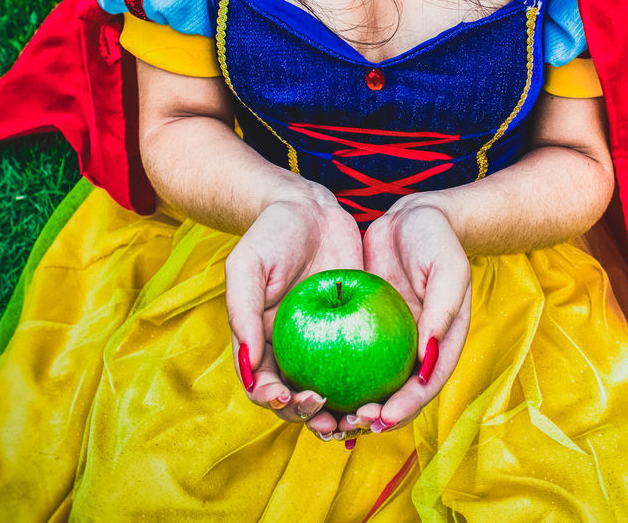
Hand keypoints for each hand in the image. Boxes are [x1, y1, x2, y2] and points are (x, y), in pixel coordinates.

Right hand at [225, 182, 362, 438]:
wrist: (311, 208)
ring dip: (343, 413)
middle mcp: (292, 350)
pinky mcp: (353, 329)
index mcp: (261, 342)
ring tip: (358, 419)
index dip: (274, 401)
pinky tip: (386, 392)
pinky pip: (363, 363)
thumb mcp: (247, 267)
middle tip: (328, 418)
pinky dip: (371, 384)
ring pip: (334, 391)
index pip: (263, 386)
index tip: (288, 398)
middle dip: (311, 419)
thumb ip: (242, 314)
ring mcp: (324, 343)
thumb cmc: (271, 234)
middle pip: (299, 400)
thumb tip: (248, 365)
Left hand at [340, 195, 470, 436]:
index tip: (381, 419)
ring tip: (323, 419)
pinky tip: (305, 384)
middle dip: (371, 419)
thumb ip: (443, 311)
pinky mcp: (361, 328)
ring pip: (366, 385)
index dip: (405, 408)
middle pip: (394, 396)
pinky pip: (345, 356)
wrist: (409, 216)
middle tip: (347, 425)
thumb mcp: (448, 270)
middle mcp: (413, 351)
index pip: (425, 386)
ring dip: (347, 407)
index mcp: (439, 346)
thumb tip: (427, 358)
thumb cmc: (436, 240)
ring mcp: (385, 342)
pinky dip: (329, 375)